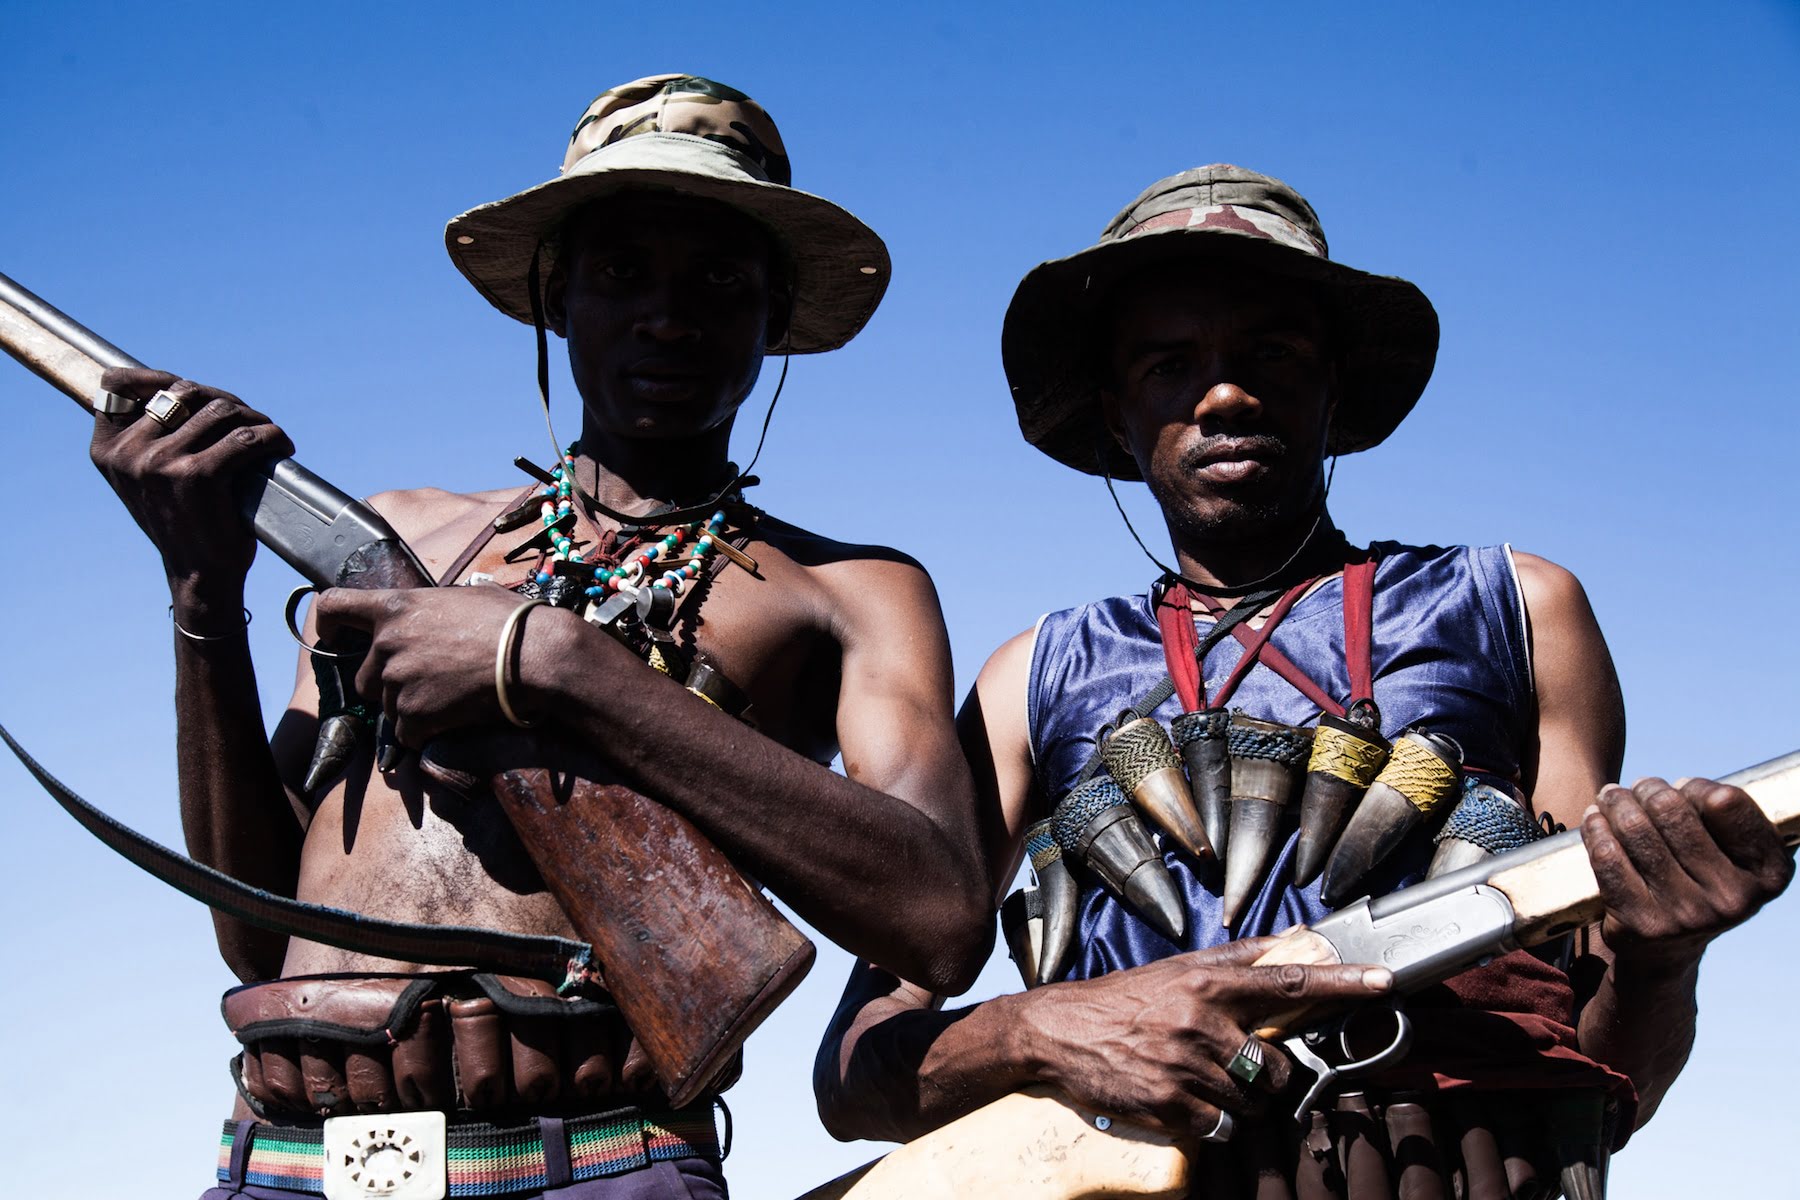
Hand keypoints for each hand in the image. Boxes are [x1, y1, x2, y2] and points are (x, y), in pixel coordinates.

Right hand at [89, 367, 293, 615]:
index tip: (193, 391)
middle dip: (224, 401)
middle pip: (186, 392)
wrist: (199, 574)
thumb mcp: (146, 477)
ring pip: (220, 411)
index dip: (157, 377)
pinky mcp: (199, 475)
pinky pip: (245, 437)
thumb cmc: (181, 520)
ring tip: (266, 436)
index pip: (118, 384)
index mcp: (107, 450)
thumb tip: (183, 387)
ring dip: (253, 419)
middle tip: (247, 422)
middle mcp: (128, 453)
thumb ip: (149, 435)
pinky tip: (280, 447)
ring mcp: (160, 463)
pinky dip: (271, 437)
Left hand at [313, 585, 575, 746]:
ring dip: (411, 707)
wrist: (534, 657)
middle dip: (389, 682)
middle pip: (365, 675)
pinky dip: (426, 732)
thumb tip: (437, 611)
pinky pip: (406, 733)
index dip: (327, 623)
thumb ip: (433, 607)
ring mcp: (396, 681)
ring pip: (387, 706)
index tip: (332, 636)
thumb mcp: (464, 597)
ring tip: (451, 698)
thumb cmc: (510, 621)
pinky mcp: (413, 715)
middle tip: (429, 681)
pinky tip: (454, 718)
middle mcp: (386, 644)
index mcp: (395, 606)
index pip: (334, 607)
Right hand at [1016, 937, 1391, 1141]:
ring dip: (1239, 1102)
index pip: (1290, 982)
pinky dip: (1213, 1124)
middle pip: (1277, 1067)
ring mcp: (1185, 1067)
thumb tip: (1289, 943)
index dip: (1344, 984)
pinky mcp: (1167, 1105)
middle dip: (1268, 1076)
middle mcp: (1201, 1023)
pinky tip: (1187, 1102)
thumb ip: (1235, 959)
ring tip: (1204, 1082)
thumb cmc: (1122, 998)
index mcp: (1207, 984)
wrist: (1055, 1030)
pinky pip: (1220, 1129)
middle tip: (1237, 1067)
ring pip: (1252, 1104)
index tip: (1385, 982)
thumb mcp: (1177, 968)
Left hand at [1583, 776, 1794, 968]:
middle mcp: (1734, 898)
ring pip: (1636, 829)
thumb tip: (1675, 788)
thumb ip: (1717, 818)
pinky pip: (1608, 858)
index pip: (1727, 803)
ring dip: (1617, 802)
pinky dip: (1596, 829)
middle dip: (1648, 789)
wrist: (1668, 948)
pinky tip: (1595, 819)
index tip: (1683, 787)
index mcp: (1768, 873)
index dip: (1698, 787)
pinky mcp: (1642, 924)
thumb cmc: (1699, 880)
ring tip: (1612, 796)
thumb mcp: (1730, 854)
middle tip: (1638, 787)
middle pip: (1672, 811)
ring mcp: (1687, 915)